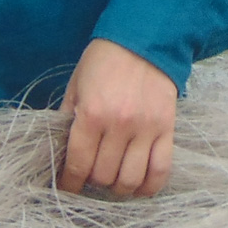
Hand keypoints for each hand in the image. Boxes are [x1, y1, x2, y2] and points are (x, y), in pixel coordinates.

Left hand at [58, 39, 176, 197]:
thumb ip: (67, 118)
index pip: (78, 163)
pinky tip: (139, 188)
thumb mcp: (76, 85)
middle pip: (103, 175)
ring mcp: (146, 129)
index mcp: (92, 114)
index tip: (67, 188)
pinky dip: (149, 186)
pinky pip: (160, 170)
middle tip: (89, 178)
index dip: (70, 182)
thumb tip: (60, 150)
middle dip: (92, 183)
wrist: (143, 40)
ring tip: (112, 183)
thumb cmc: (103, 62)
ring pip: (130, 179)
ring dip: (118, 188)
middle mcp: (119, 125)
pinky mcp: (167, 129)